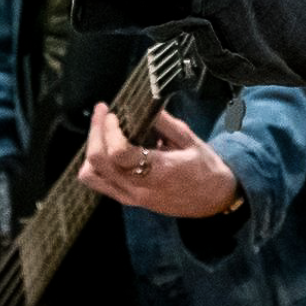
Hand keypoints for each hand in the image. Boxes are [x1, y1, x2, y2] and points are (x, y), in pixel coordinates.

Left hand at [77, 103, 242, 218]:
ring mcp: (131, 197)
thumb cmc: (205, 167)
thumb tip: (144, 104)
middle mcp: (140, 187)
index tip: (113, 113)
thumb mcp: (191, 140)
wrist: (214, 199)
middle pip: (98, 162)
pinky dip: (95, 165)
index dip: (109, 130)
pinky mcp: (128, 201)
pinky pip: (99, 184)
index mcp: (159, 171)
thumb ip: (165, 124)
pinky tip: (106, 150)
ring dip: (92, 150)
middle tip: (103, 113)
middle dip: (95, 132)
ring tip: (102, 132)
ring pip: (91, 175)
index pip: (119, 153)